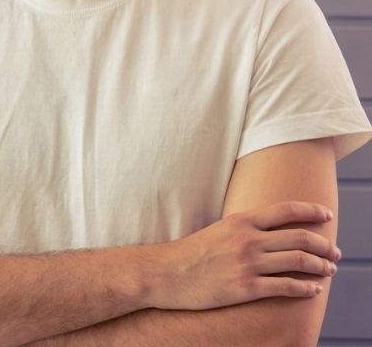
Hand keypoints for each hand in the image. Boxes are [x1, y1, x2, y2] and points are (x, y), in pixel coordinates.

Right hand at [148, 200, 339, 310]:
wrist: (165, 274)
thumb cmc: (189, 254)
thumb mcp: (218, 230)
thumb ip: (243, 228)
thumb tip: (267, 230)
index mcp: (241, 221)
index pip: (286, 210)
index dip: (312, 211)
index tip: (327, 215)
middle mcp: (248, 240)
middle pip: (301, 237)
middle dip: (324, 245)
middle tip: (334, 252)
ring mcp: (248, 264)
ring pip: (299, 261)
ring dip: (321, 266)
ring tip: (329, 270)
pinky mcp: (246, 288)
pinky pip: (286, 286)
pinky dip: (306, 287)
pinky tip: (313, 289)